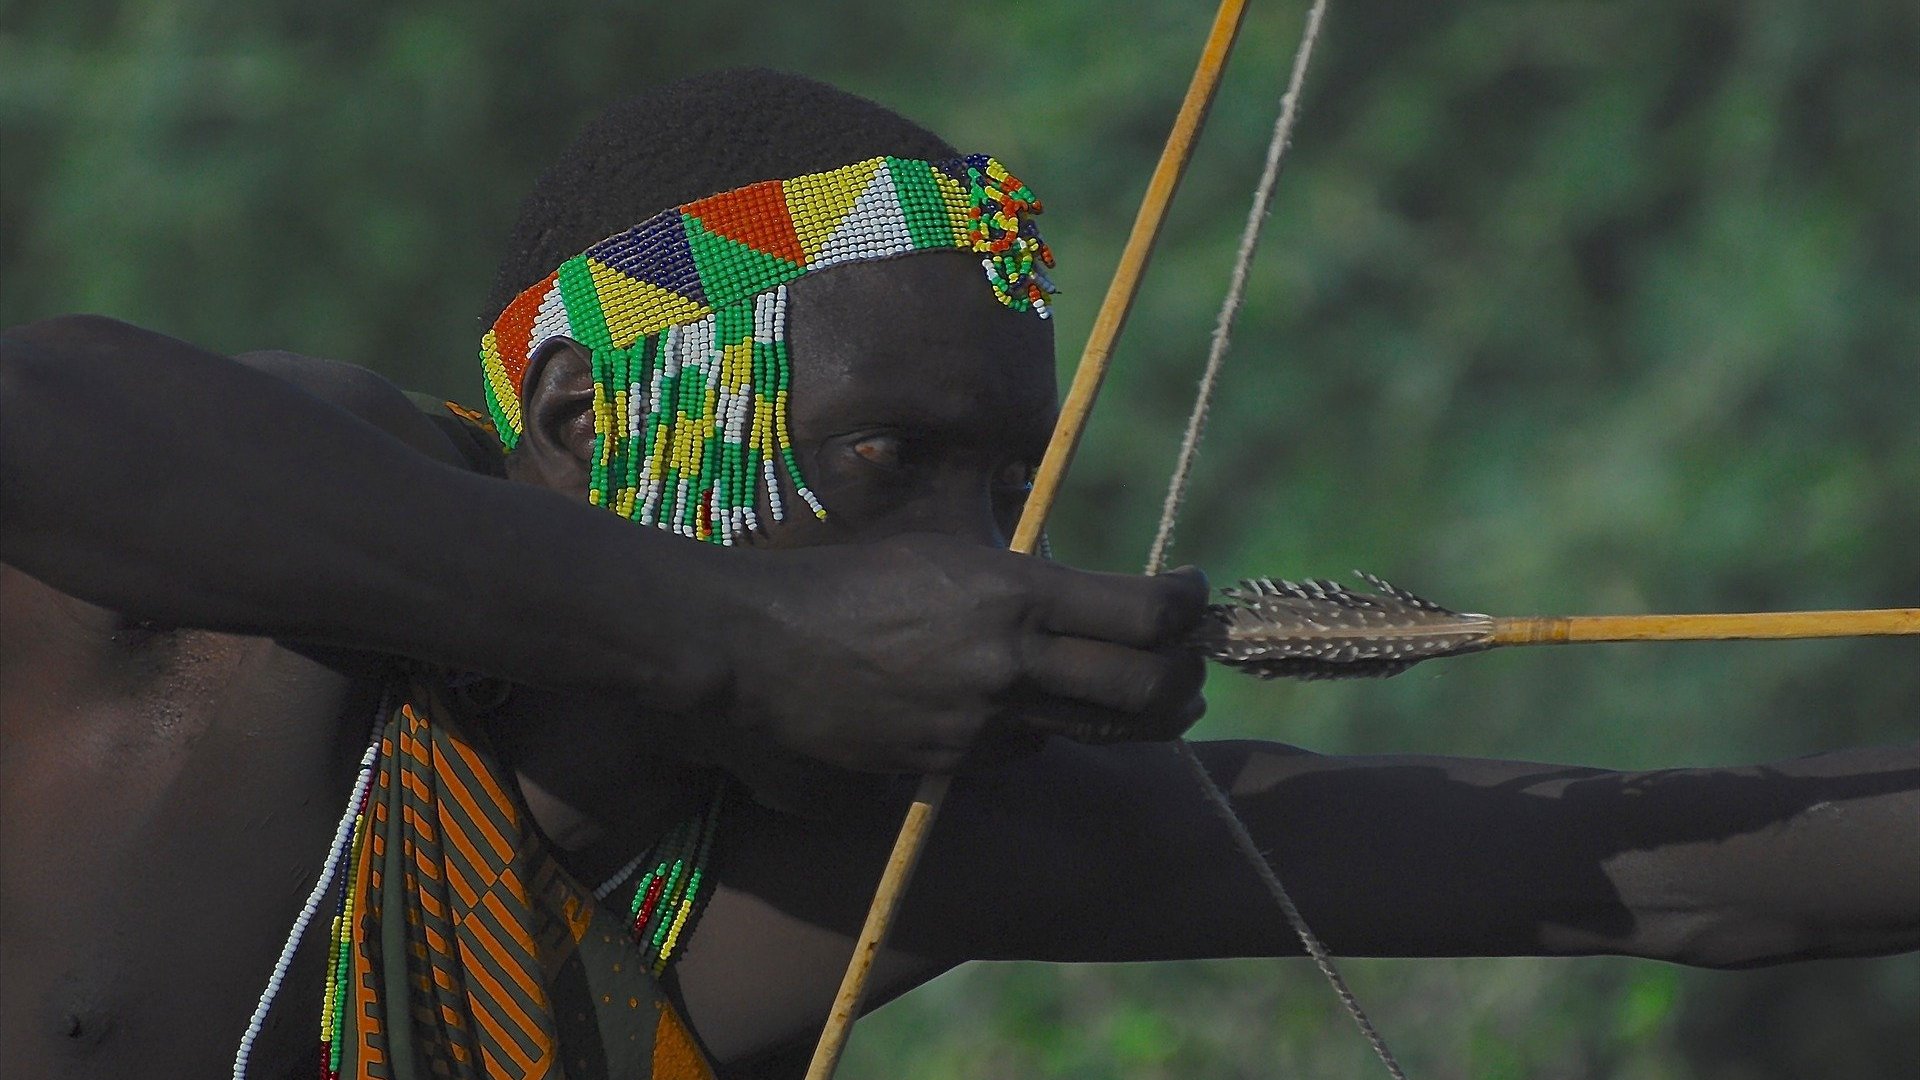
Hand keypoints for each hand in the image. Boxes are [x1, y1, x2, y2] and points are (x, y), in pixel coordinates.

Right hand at [714, 534, 1208, 775]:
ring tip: (1130, 698)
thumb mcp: (942, 554)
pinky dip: (1029, 735)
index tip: (1195, 595)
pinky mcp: (948, 767)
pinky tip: (1010, 712)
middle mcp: (1008, 660)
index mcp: (1013, 590)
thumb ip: (1019, 580)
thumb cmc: (843, 582)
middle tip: (1191, 671)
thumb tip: (1081, 596)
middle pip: (1147, 689)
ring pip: (1089, 731)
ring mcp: (981, 722)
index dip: (1189, 605)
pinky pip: (1017, 754)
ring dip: (1120, 716)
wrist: (752, 648)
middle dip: (1185, 682)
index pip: (1146, 609)